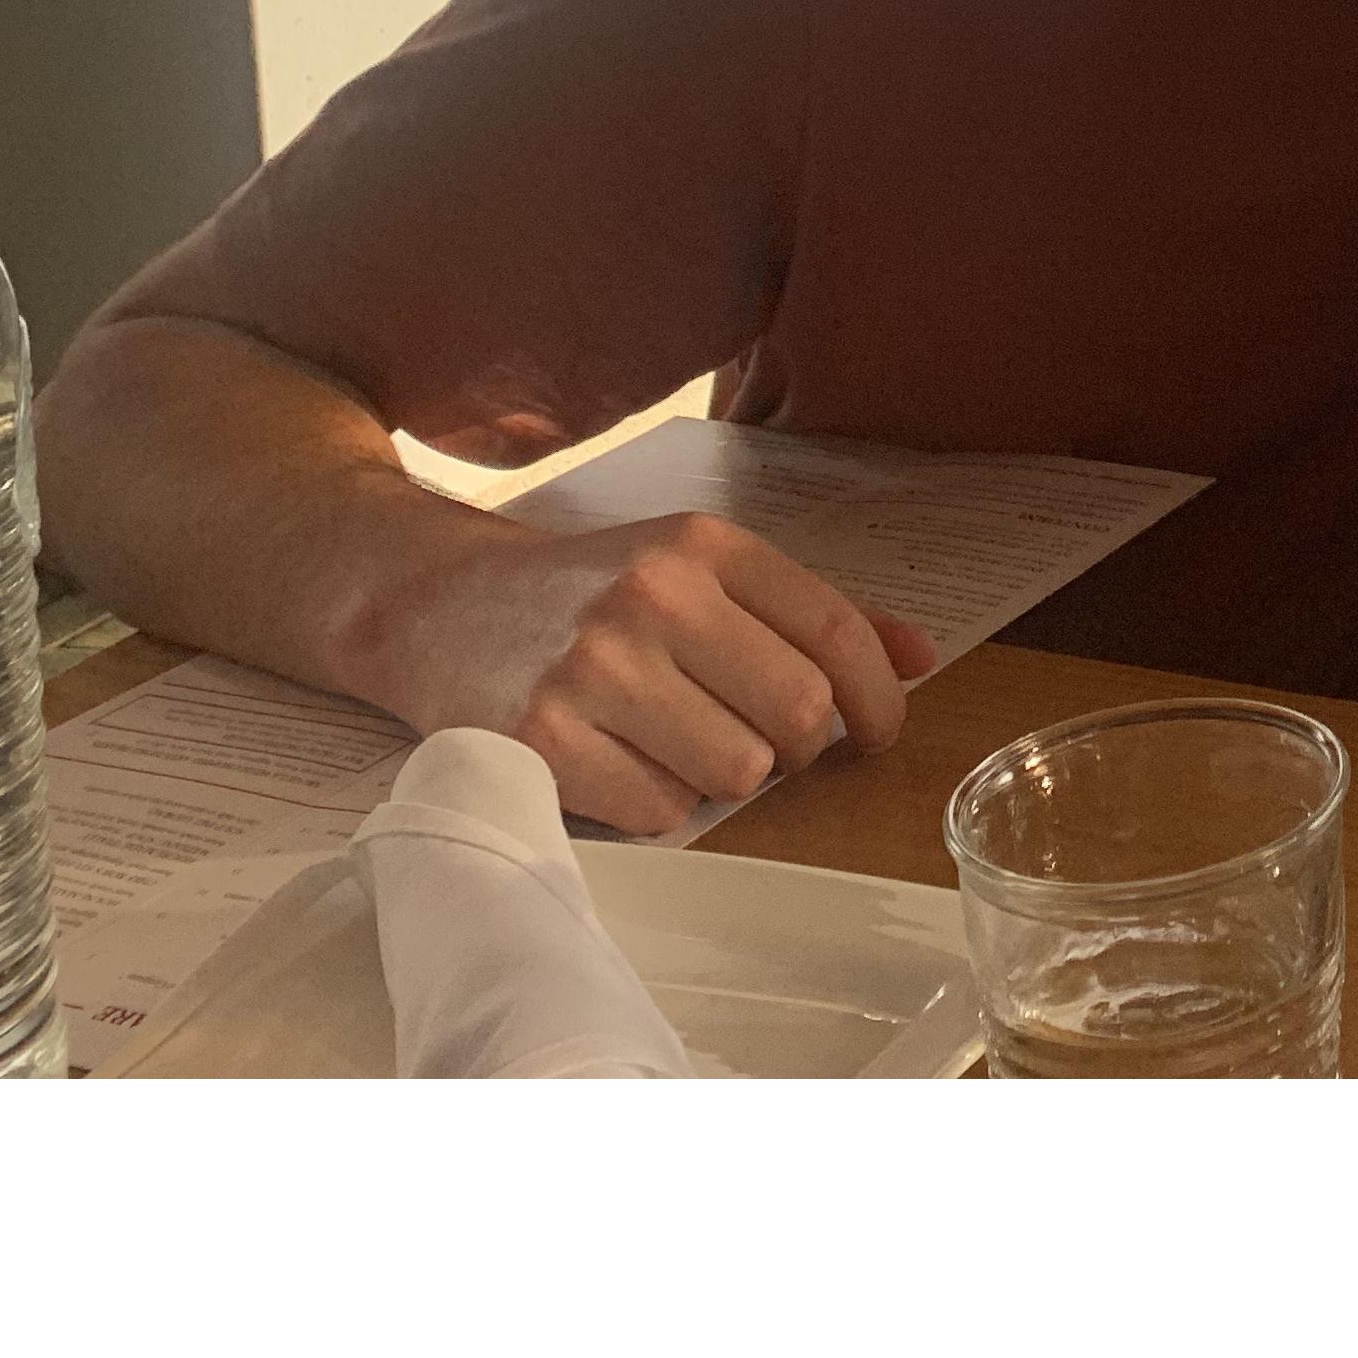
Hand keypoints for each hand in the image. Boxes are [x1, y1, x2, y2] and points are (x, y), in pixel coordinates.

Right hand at [364, 511, 936, 837]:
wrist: (435, 603)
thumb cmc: (590, 594)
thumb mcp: (698, 569)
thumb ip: (808, 612)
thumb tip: (922, 657)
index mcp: (705, 545)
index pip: (835, 633)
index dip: (878, 699)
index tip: (880, 734)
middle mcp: (654, 595)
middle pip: (796, 713)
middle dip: (794, 746)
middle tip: (759, 741)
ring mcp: (593, 667)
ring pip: (734, 771)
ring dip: (721, 778)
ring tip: (675, 743)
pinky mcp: (540, 735)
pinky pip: (659, 811)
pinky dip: (657, 805)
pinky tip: (623, 766)